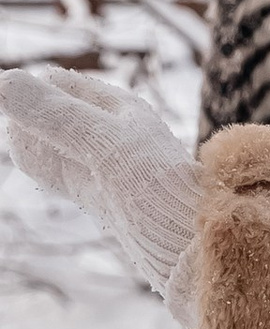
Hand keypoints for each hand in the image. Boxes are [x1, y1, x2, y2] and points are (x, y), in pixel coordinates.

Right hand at [0, 66, 201, 307]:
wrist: (190, 246)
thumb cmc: (157, 188)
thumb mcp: (102, 144)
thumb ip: (55, 116)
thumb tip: (4, 82)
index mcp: (121, 109)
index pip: (62, 86)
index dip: (30, 87)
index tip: (1, 93)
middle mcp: (114, 133)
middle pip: (57, 114)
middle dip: (27, 112)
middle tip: (0, 109)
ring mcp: (106, 167)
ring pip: (56, 144)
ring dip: (31, 137)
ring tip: (9, 134)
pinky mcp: (102, 197)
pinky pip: (63, 172)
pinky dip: (41, 162)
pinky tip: (24, 156)